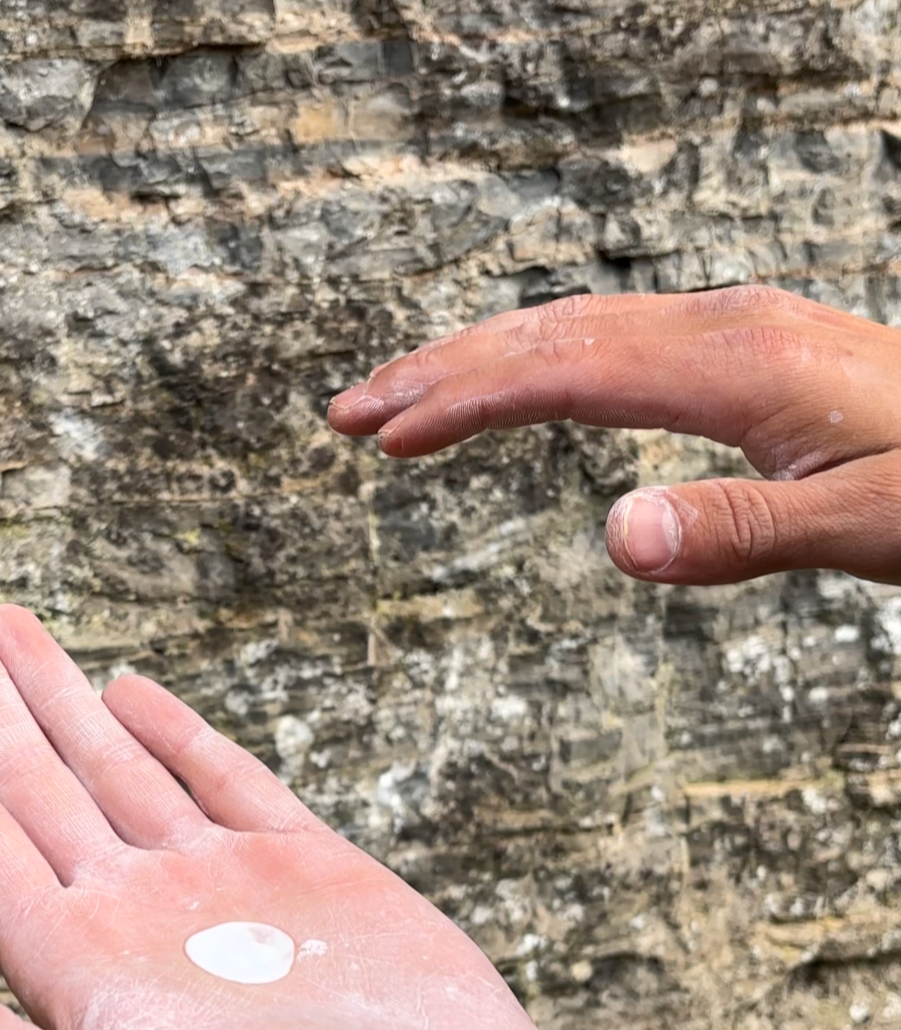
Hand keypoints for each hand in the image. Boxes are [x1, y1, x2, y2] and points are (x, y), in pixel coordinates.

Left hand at [0, 586, 632, 1029]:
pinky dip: (173, 732)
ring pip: (115, 765)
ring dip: (55, 695)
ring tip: (4, 621)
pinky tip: (126, 694)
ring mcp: (220, 889)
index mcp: (74, 971)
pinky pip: (221, 779)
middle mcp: (133, 919)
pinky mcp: (306, 868)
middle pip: (28, 782)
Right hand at [328, 286, 900, 584]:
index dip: (467, 403)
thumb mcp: (866, 527)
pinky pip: (612, 339)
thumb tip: (614, 537)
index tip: (387, 437)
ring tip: (398, 402)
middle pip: (550, 334)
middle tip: (347, 412)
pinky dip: (537, 362)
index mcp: (737, 365)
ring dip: (477, 360)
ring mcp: (731, 328)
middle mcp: (723, 326)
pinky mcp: (741, 346)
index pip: (567, 374)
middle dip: (441, 370)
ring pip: (574, 327)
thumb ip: (743, 533)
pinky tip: (514, 385)